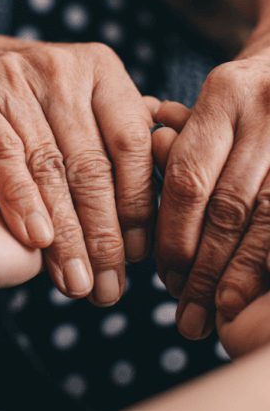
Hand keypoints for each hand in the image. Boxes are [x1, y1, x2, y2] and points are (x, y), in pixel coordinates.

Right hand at [0, 38, 154, 304]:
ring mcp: (13, 79)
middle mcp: (60, 68)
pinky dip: (20, 200)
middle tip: (107, 287)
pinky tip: (37, 241)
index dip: (138, 205)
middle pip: (90, 163)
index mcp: (100, 68)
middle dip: (102, 234)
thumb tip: (164, 199)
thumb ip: (120, 140)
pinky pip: (2, 155)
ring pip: (48, 167)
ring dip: (64, 233)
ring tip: (75, 281)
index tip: (138, 257)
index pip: (131, 144)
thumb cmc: (40, 100)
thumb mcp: (86, 105)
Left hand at [152, 52, 269, 339]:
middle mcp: (268, 111)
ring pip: (267, 219)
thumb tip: (152, 151)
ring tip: (219, 315)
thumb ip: (181, 139)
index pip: (188, 178)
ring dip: (241, 275)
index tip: (165, 278)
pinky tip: (255, 296)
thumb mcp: (213, 105)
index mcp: (225, 94)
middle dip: (205, 266)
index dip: (175, 235)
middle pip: (228, 206)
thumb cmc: (249, 97)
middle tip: (186, 313)